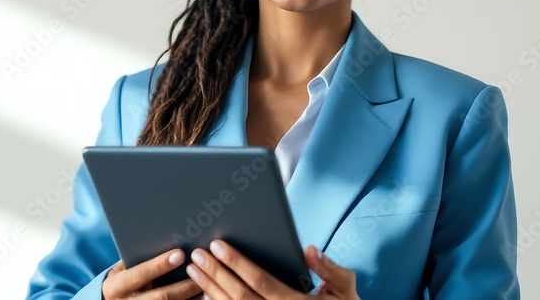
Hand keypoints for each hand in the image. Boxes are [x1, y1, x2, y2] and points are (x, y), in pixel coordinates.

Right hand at [101, 248, 202, 299]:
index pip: (140, 274)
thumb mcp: (121, 269)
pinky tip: (203, 298)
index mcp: (117, 286)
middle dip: (184, 286)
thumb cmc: (120, 279)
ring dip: (191, 299)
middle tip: (203, 273)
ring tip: (209, 288)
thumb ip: (137, 259)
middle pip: (160, 297)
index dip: (160, 265)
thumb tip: (165, 238)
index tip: (180, 254)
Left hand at [184, 239, 360, 298]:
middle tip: (197, 255)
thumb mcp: (345, 290)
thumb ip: (329, 269)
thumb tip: (309, 250)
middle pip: (239, 296)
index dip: (237, 264)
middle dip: (215, 274)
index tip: (218, 246)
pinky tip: (204, 294)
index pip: (260, 282)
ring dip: (210, 290)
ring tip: (194, 270)